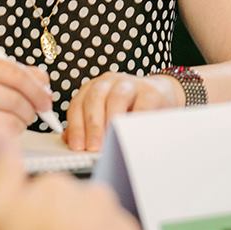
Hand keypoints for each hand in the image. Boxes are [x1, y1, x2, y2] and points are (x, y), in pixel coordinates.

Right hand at [0, 54, 53, 155]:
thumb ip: (20, 75)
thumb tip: (44, 84)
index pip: (15, 74)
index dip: (36, 89)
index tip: (46, 99)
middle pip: (14, 100)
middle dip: (31, 109)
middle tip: (33, 113)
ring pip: (9, 122)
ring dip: (21, 124)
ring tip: (17, 121)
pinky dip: (7, 137)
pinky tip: (2, 130)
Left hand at [64, 72, 182, 151]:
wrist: (161, 95)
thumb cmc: (129, 109)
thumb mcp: (105, 115)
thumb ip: (86, 126)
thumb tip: (68, 140)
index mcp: (94, 88)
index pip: (78, 104)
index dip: (76, 126)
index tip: (78, 147)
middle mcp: (110, 81)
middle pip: (95, 98)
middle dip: (92, 125)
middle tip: (93, 148)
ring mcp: (131, 83)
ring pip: (116, 98)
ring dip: (111, 121)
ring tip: (111, 141)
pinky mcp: (151, 91)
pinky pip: (142, 106)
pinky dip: (135, 121)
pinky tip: (132, 135)